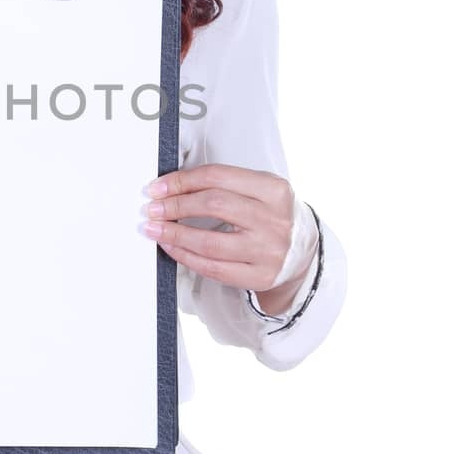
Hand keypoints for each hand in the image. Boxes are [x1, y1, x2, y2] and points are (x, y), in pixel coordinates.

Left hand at [140, 164, 299, 296]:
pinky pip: (213, 268)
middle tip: (152, 208)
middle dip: (175, 205)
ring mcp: (268, 250)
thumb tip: (172, 187)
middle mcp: (273, 219)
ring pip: (209, 241)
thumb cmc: (271, 216)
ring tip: (154, 228)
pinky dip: (185, 256)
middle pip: (213, 205)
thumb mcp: (260, 190)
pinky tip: (171, 247)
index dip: (181, 181)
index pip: (218, 177)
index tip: (158, 187)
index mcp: (274, 190)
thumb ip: (224, 185)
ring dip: (174, 234)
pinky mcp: (258, 276)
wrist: (301, 252)